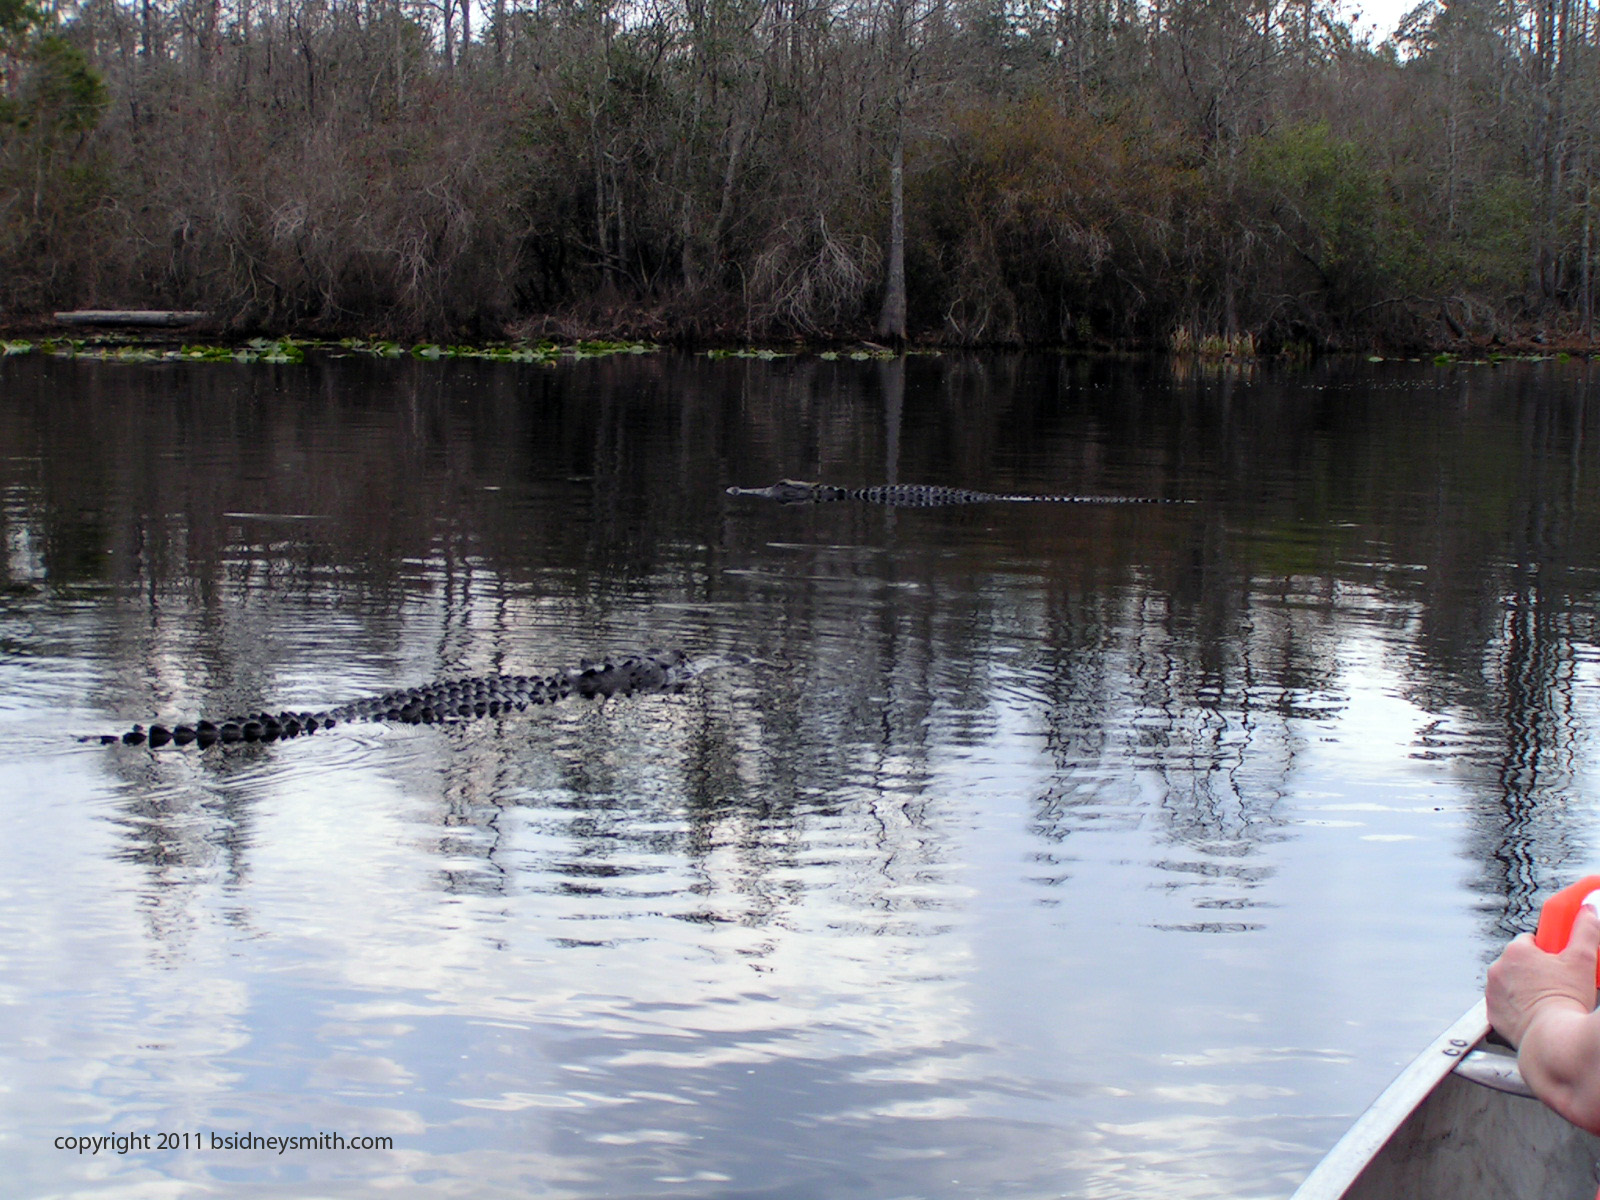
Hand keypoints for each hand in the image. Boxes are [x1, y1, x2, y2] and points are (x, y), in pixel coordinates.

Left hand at [1487, 906, 1599, 1047]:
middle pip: (1519, 962)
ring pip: (1511, 983)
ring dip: (1524, 987)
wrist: (1554, 1039)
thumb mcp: (1583, 960)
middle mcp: (1497, 968)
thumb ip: (1584, 931)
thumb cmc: (1566, 999)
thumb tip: (1587, 911)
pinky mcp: (1493, 1013)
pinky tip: (1535, 1013)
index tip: (1558, 959)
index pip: (1530, 940)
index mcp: (1516, 951)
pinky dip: (1516, 1007)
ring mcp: (1492, 992)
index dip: (1547, 950)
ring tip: (1548, 999)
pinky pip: (1505, 1004)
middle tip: (1558, 981)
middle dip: (1536, 969)